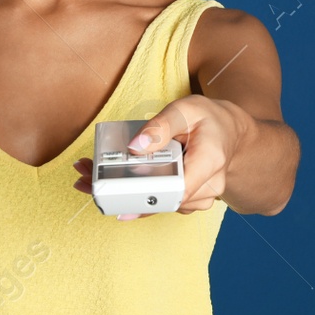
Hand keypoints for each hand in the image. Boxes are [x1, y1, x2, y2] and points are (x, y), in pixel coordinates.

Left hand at [72, 95, 250, 218]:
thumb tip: (135, 146)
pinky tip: (109, 183)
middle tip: (83, 180)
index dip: (144, 196)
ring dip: (122, 195)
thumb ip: (161, 126)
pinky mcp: (186, 201)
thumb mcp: (188, 109)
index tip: (112, 192)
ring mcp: (197, 198)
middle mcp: (207, 187)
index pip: (176, 188)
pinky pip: (158, 202)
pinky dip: (134, 195)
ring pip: (156, 205)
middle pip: (159, 201)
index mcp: (210, 162)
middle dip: (119, 193)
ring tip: (88, 178)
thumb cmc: (210, 119)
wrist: (230, 134)